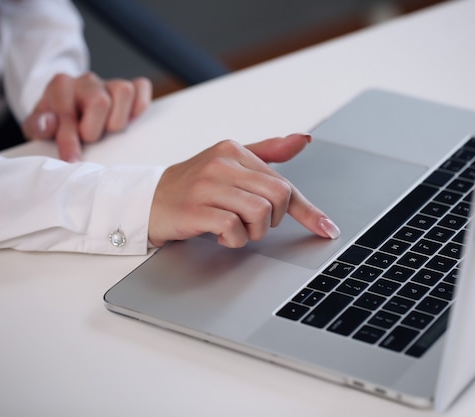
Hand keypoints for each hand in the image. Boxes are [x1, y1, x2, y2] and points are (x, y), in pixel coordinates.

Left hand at [21, 72, 151, 161]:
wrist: (64, 105)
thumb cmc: (53, 120)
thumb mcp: (36, 125)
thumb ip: (37, 125)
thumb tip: (51, 123)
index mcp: (60, 86)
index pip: (68, 113)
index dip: (69, 141)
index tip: (72, 160)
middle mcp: (86, 80)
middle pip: (101, 102)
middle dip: (95, 129)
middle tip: (89, 137)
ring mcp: (109, 82)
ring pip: (124, 91)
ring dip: (118, 118)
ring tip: (107, 129)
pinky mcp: (128, 85)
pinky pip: (141, 87)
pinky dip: (139, 105)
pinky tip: (128, 117)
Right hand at [148, 133, 340, 247]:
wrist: (146, 201)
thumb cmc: (193, 187)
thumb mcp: (229, 163)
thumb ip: (268, 152)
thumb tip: (304, 139)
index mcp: (234, 150)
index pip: (283, 182)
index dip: (308, 210)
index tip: (327, 229)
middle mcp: (221, 163)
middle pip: (278, 198)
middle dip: (272, 221)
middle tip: (250, 223)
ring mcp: (206, 185)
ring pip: (260, 214)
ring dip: (252, 232)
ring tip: (233, 228)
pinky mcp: (195, 209)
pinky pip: (234, 229)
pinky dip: (233, 240)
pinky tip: (219, 235)